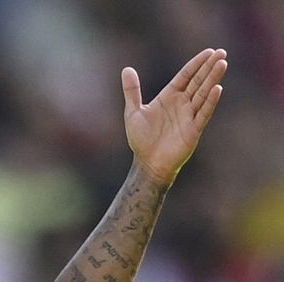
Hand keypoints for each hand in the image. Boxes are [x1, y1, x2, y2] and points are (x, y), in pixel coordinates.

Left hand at [122, 48, 226, 184]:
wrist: (147, 163)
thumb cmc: (141, 139)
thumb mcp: (133, 112)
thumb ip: (132, 90)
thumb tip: (127, 69)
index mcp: (169, 97)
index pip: (185, 76)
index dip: (196, 64)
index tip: (209, 52)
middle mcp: (181, 104)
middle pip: (198, 81)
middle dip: (209, 67)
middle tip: (222, 52)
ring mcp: (189, 116)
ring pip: (203, 93)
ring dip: (213, 79)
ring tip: (223, 64)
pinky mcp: (193, 129)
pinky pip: (203, 113)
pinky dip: (210, 101)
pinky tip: (217, 88)